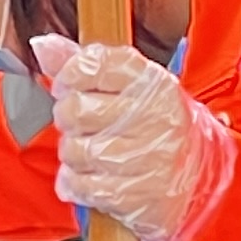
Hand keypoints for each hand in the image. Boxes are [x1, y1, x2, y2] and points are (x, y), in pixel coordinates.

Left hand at [30, 37, 237, 240]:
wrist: (197, 177)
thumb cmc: (154, 126)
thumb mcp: (130, 87)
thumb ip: (85, 63)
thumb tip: (43, 45)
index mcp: (152, 82)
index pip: (92, 64)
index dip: (69, 76)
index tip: (70, 87)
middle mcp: (152, 116)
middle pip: (75, 109)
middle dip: (69, 119)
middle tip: (86, 124)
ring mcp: (146, 157)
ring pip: (73, 149)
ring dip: (73, 154)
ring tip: (94, 152)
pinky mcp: (135, 195)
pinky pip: (80, 185)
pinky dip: (76, 184)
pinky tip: (94, 178)